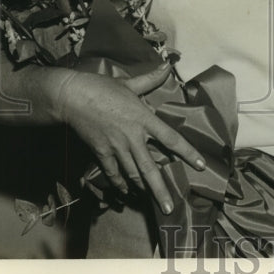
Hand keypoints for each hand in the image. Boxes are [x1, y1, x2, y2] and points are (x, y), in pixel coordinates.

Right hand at [48, 64, 205, 213]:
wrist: (73, 97)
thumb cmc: (103, 87)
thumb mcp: (130, 83)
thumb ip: (151, 79)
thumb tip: (167, 65)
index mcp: (144, 119)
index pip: (171, 138)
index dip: (188, 152)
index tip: (201, 165)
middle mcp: (133, 137)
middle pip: (150, 168)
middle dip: (160, 190)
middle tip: (169, 208)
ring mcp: (116, 147)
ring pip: (132, 174)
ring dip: (142, 189)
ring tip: (152, 202)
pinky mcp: (101, 152)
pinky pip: (112, 173)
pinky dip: (119, 183)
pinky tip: (125, 191)